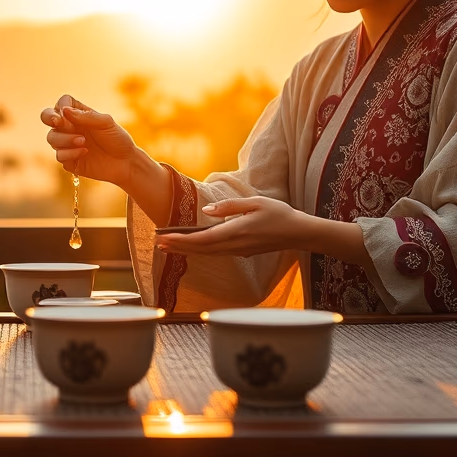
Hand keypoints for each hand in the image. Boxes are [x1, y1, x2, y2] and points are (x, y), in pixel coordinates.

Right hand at [40, 95, 140, 186]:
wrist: (125, 163)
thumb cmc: (117, 139)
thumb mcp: (106, 123)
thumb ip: (86, 116)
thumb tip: (64, 110)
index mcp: (78, 115)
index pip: (61, 104)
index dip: (60, 106)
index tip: (65, 113)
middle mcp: (70, 127)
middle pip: (47, 118)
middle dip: (49, 118)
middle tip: (58, 122)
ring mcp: (67, 144)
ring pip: (51, 138)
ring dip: (65, 139)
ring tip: (83, 142)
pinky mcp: (69, 160)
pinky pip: (59, 156)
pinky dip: (70, 153)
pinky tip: (84, 152)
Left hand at [156, 196, 311, 256]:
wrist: (299, 233)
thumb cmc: (279, 214)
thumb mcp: (255, 203)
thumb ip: (229, 206)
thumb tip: (206, 211)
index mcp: (236, 232)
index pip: (202, 239)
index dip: (181, 240)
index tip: (164, 238)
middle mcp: (235, 245)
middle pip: (200, 249)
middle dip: (178, 247)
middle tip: (157, 242)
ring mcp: (238, 251)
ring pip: (206, 253)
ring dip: (186, 250)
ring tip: (168, 245)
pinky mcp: (241, 252)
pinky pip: (215, 253)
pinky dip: (199, 251)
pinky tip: (191, 247)